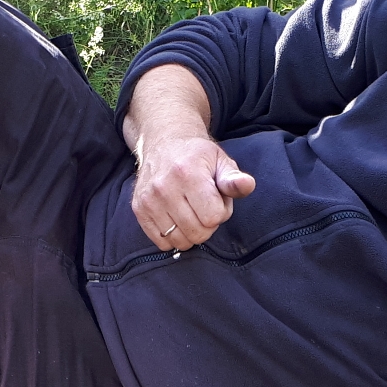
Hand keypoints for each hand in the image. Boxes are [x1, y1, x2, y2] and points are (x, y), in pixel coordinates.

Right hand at [131, 134, 255, 250]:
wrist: (164, 144)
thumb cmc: (198, 156)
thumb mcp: (221, 161)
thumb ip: (234, 179)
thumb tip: (247, 185)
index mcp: (188, 173)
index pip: (213, 217)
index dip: (221, 211)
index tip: (216, 198)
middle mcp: (164, 187)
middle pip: (198, 233)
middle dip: (208, 223)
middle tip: (204, 205)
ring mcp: (149, 200)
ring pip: (180, 241)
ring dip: (191, 232)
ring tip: (190, 210)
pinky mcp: (139, 210)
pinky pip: (162, 243)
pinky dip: (173, 236)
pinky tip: (176, 218)